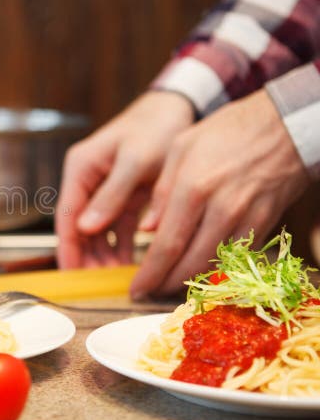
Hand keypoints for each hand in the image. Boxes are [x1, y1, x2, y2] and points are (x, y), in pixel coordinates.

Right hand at [56, 91, 194, 267]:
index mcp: (81, 170)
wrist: (180, 107)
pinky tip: (134, 265)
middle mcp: (89, 182)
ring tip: (120, 279)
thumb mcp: (134, 161)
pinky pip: (120, 228)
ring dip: (107, 255)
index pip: (67, 217)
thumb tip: (85, 229)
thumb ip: (111, 195)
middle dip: (89, 258)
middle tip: (102, 285)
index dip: (68, 248)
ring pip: (100, 232)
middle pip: (81, 229)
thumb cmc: (154, 128)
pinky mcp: (126, 196)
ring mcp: (107, 190)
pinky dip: (125, 246)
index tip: (72, 276)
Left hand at [132, 89, 309, 297]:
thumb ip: (161, 189)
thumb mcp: (181, 147)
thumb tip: (147, 229)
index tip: (135, 288)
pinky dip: (215, 270)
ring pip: (214, 266)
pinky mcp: (264, 224)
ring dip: (189, 283)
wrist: (284, 126)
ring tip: (168, 286)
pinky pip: (235, 257)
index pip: (166, 245)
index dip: (149, 274)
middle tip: (148, 293)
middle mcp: (220, 209)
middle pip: (189, 263)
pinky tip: (198, 271)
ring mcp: (245, 219)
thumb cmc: (226, 131)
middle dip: (165, 285)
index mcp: (192, 188)